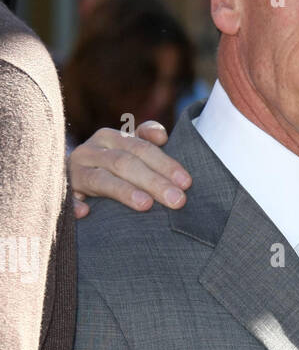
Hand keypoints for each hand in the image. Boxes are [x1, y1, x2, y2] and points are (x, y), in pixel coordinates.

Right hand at [69, 120, 190, 217]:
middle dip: (154, 182)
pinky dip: (74, 205)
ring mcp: (74, 172)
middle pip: (125, 163)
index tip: (186, 182)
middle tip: (178, 200)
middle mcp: (91, 150)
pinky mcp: (61, 192)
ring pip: (101, 180)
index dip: (165, 163)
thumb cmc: (110, 167)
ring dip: (124, 191)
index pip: (142, 148)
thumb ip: (146, 140)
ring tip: (146, 205)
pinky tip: (86, 213)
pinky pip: (66, 199)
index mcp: (111, 138)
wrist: (69, 180)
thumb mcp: (129, 150)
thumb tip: (161, 136)